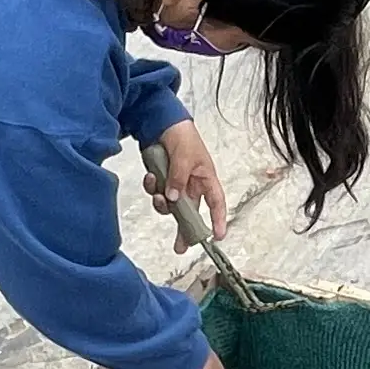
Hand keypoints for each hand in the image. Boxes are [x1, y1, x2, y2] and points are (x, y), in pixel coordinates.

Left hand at [148, 121, 227, 240]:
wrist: (161, 122)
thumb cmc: (183, 136)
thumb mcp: (185, 157)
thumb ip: (179, 179)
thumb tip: (173, 199)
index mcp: (205, 179)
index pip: (216, 203)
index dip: (218, 220)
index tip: (217, 236)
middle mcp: (191, 184)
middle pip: (190, 213)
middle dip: (184, 230)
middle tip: (179, 247)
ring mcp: (175, 183)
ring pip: (169, 205)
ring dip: (161, 203)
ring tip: (157, 194)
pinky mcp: (161, 180)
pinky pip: (156, 192)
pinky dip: (152, 187)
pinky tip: (151, 176)